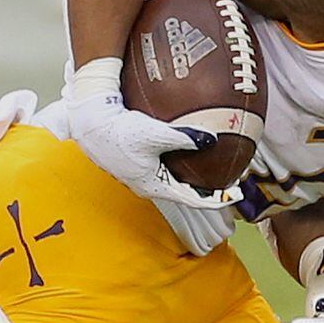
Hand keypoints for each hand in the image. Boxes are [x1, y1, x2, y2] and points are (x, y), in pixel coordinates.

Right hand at [61, 56, 238, 210]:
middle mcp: (145, 185)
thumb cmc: (120, 131)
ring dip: (188, 176)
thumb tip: (212, 139)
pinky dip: (175, 163)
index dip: (215, 199)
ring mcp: (136, 175)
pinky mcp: (130, 162)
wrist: (90, 122)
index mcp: (154, 185)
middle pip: (181, 192)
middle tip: (224, 181)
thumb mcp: (157, 133)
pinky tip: (179, 147)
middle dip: (204, 189)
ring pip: (169, 180)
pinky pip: (159, 167)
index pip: (192, 200)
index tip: (233, 195)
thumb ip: (186, 138)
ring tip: (205, 167)